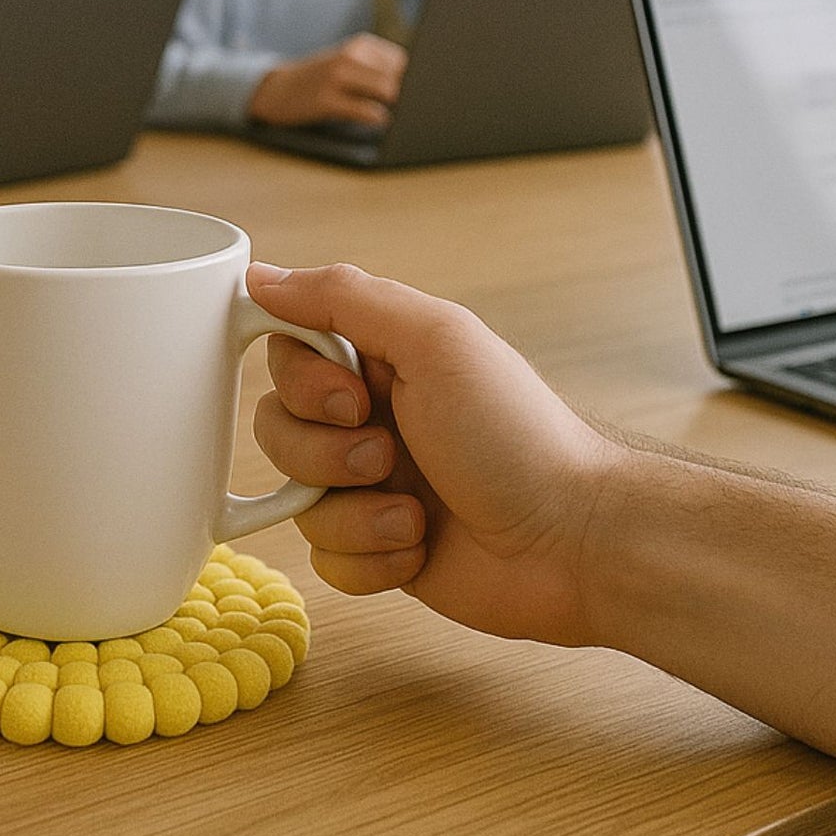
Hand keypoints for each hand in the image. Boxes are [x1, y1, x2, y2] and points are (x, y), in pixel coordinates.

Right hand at [247, 33, 404, 127]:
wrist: (277, 89)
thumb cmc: (321, 80)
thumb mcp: (348, 63)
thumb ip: (379, 71)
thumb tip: (416, 89)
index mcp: (361, 45)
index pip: (403, 61)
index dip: (413, 80)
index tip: (417, 93)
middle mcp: (349, 55)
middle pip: (398, 75)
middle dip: (407, 94)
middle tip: (411, 109)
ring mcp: (336, 76)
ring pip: (385, 89)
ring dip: (396, 105)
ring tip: (397, 115)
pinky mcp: (325, 99)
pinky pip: (363, 110)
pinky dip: (377, 117)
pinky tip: (378, 120)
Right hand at [248, 261, 618, 646]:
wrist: (574, 541)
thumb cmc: (518, 434)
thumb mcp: (434, 341)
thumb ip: (343, 298)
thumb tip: (261, 277)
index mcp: (379, 358)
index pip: (284, 352)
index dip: (301, 383)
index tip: (351, 396)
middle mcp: (369, 416)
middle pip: (275, 427)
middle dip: (326, 452)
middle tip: (389, 453)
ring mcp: (371, 485)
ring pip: (294, 499)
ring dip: (354, 511)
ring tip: (414, 512)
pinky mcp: (377, 547)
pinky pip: (323, 558)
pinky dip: (369, 558)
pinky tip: (419, 546)